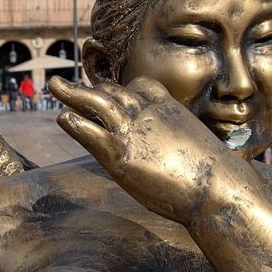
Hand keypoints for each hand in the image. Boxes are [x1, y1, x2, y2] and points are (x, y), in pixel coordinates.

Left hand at [48, 75, 239, 220]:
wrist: (217, 187)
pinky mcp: (119, 153)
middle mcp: (147, 112)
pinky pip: (89, 131)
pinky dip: (74, 122)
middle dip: (90, 87)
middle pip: (113, 91)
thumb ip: (182, 143)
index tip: (108, 90)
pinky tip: (63, 117)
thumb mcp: (198, 147)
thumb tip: (186, 158)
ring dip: (72, 93)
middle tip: (67, 84)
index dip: (122, 88)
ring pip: (96, 102)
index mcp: (167, 107)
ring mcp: (131, 130)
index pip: (139, 86)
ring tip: (54, 86)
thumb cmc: (216, 176)